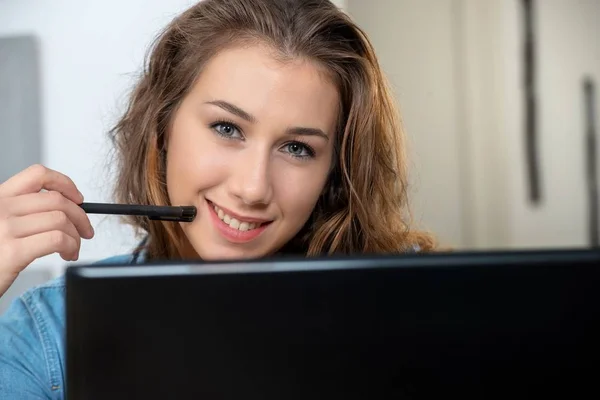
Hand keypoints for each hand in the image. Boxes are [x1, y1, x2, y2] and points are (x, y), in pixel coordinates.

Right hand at [0, 164, 93, 296]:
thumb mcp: (2, 223)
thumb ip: (25, 211)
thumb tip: (66, 207)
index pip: (38, 174)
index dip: (65, 184)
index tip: (78, 198)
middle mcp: (1, 208)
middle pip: (57, 200)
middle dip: (80, 216)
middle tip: (85, 231)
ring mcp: (5, 229)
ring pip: (61, 220)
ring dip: (75, 236)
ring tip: (72, 248)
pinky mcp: (13, 252)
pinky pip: (57, 240)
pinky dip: (71, 246)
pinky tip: (67, 254)